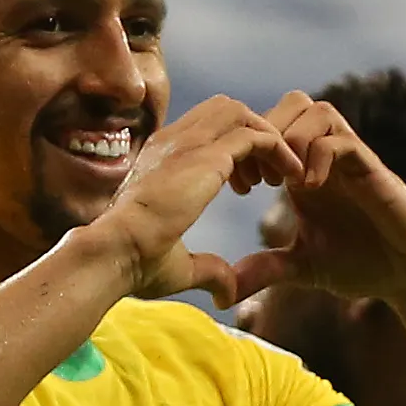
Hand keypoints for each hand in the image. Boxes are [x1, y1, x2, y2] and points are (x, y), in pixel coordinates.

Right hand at [94, 96, 303, 302]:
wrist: (114, 252)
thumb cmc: (132, 262)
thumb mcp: (177, 266)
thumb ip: (207, 270)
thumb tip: (226, 294)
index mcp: (158, 159)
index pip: (202, 130)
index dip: (232, 152)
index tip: (247, 186)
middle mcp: (172, 142)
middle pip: (224, 110)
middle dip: (252, 134)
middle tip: (268, 176)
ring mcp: (188, 144)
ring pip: (242, 114)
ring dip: (269, 138)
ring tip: (284, 175)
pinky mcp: (208, 156)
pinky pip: (255, 135)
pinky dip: (278, 149)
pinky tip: (290, 177)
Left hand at [232, 92, 405, 308]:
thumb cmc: (363, 263)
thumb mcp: (302, 267)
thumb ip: (265, 270)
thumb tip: (222, 293)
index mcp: (303, 171)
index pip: (270, 128)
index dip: (247, 148)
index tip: (238, 188)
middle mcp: (326, 156)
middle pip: (290, 103)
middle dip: (266, 134)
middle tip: (256, 180)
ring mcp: (351, 159)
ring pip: (316, 110)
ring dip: (291, 140)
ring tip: (281, 183)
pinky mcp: (373, 170)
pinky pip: (342, 140)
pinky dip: (319, 156)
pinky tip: (308, 189)